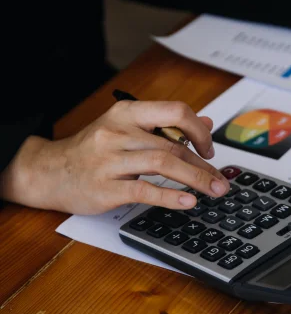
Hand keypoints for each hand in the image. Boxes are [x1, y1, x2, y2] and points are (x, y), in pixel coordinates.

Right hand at [0, 100, 229, 214]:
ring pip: (163, 164)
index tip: (208, 149)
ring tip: (214, 190)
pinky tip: (188, 202)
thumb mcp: (126, 129)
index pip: (175, 111)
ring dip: (196, 179)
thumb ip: (165, 126)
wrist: (48, 171)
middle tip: (220, 181)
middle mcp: (119, 132)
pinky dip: (170, 196)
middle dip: (204, 165)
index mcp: (127, 113)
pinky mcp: (105, 187)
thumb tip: (204, 123)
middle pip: (173, 145)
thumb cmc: (92, 150)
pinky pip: (144, 191)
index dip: (199, 130)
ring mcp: (110, 160)